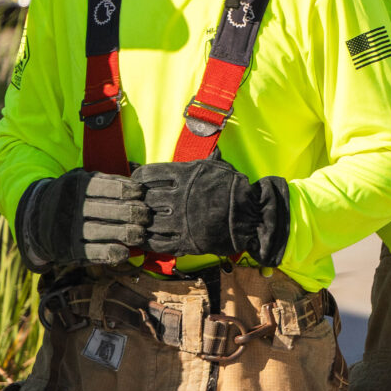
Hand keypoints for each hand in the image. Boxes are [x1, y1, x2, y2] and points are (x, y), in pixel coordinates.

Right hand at [14, 169, 149, 270]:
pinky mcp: (67, 250)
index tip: (142, 195)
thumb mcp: (82, 179)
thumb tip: (138, 169)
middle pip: (109, 210)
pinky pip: (92, 253)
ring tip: (141, 234)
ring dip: (127, 234)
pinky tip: (125, 252)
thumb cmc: (72, 196)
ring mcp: (68, 229)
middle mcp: (71, 206)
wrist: (34, 217)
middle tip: (147, 216)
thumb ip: (108, 178)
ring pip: (102, 231)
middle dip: (134, 213)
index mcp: (77, 185)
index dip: (130, 191)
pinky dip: (111, 253)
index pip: (109, 187)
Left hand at [134, 158, 290, 265]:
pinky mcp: (185, 241)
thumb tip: (208, 148)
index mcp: (185, 175)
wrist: (252, 217)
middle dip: (139, 202)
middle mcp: (179, 197)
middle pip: (144, 199)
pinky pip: (156, 242)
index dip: (139, 179)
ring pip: (148, 221)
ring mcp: (181, 220)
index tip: (137, 184)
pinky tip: (147, 237)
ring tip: (141, 222)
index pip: (147, 175)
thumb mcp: (219, 167)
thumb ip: (204, 160)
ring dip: (142, 222)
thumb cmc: (236, 190)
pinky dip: (148, 240)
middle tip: (138, 205)